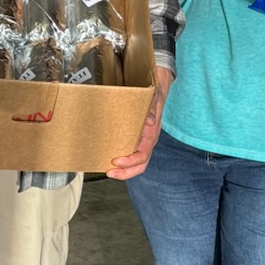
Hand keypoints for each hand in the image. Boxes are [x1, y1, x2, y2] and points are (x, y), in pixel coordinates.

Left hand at [106, 66, 173, 180]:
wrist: (156, 91)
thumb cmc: (153, 97)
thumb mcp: (153, 100)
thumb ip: (151, 109)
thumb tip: (150, 120)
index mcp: (151, 136)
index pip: (143, 155)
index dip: (130, 162)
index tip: (116, 161)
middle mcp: (147, 142)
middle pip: (140, 165)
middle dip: (125, 173)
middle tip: (109, 172)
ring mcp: (141, 143)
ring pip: (135, 164)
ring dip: (122, 170)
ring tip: (107, 170)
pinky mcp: (134, 140)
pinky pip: (129, 155)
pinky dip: (120, 161)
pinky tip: (108, 159)